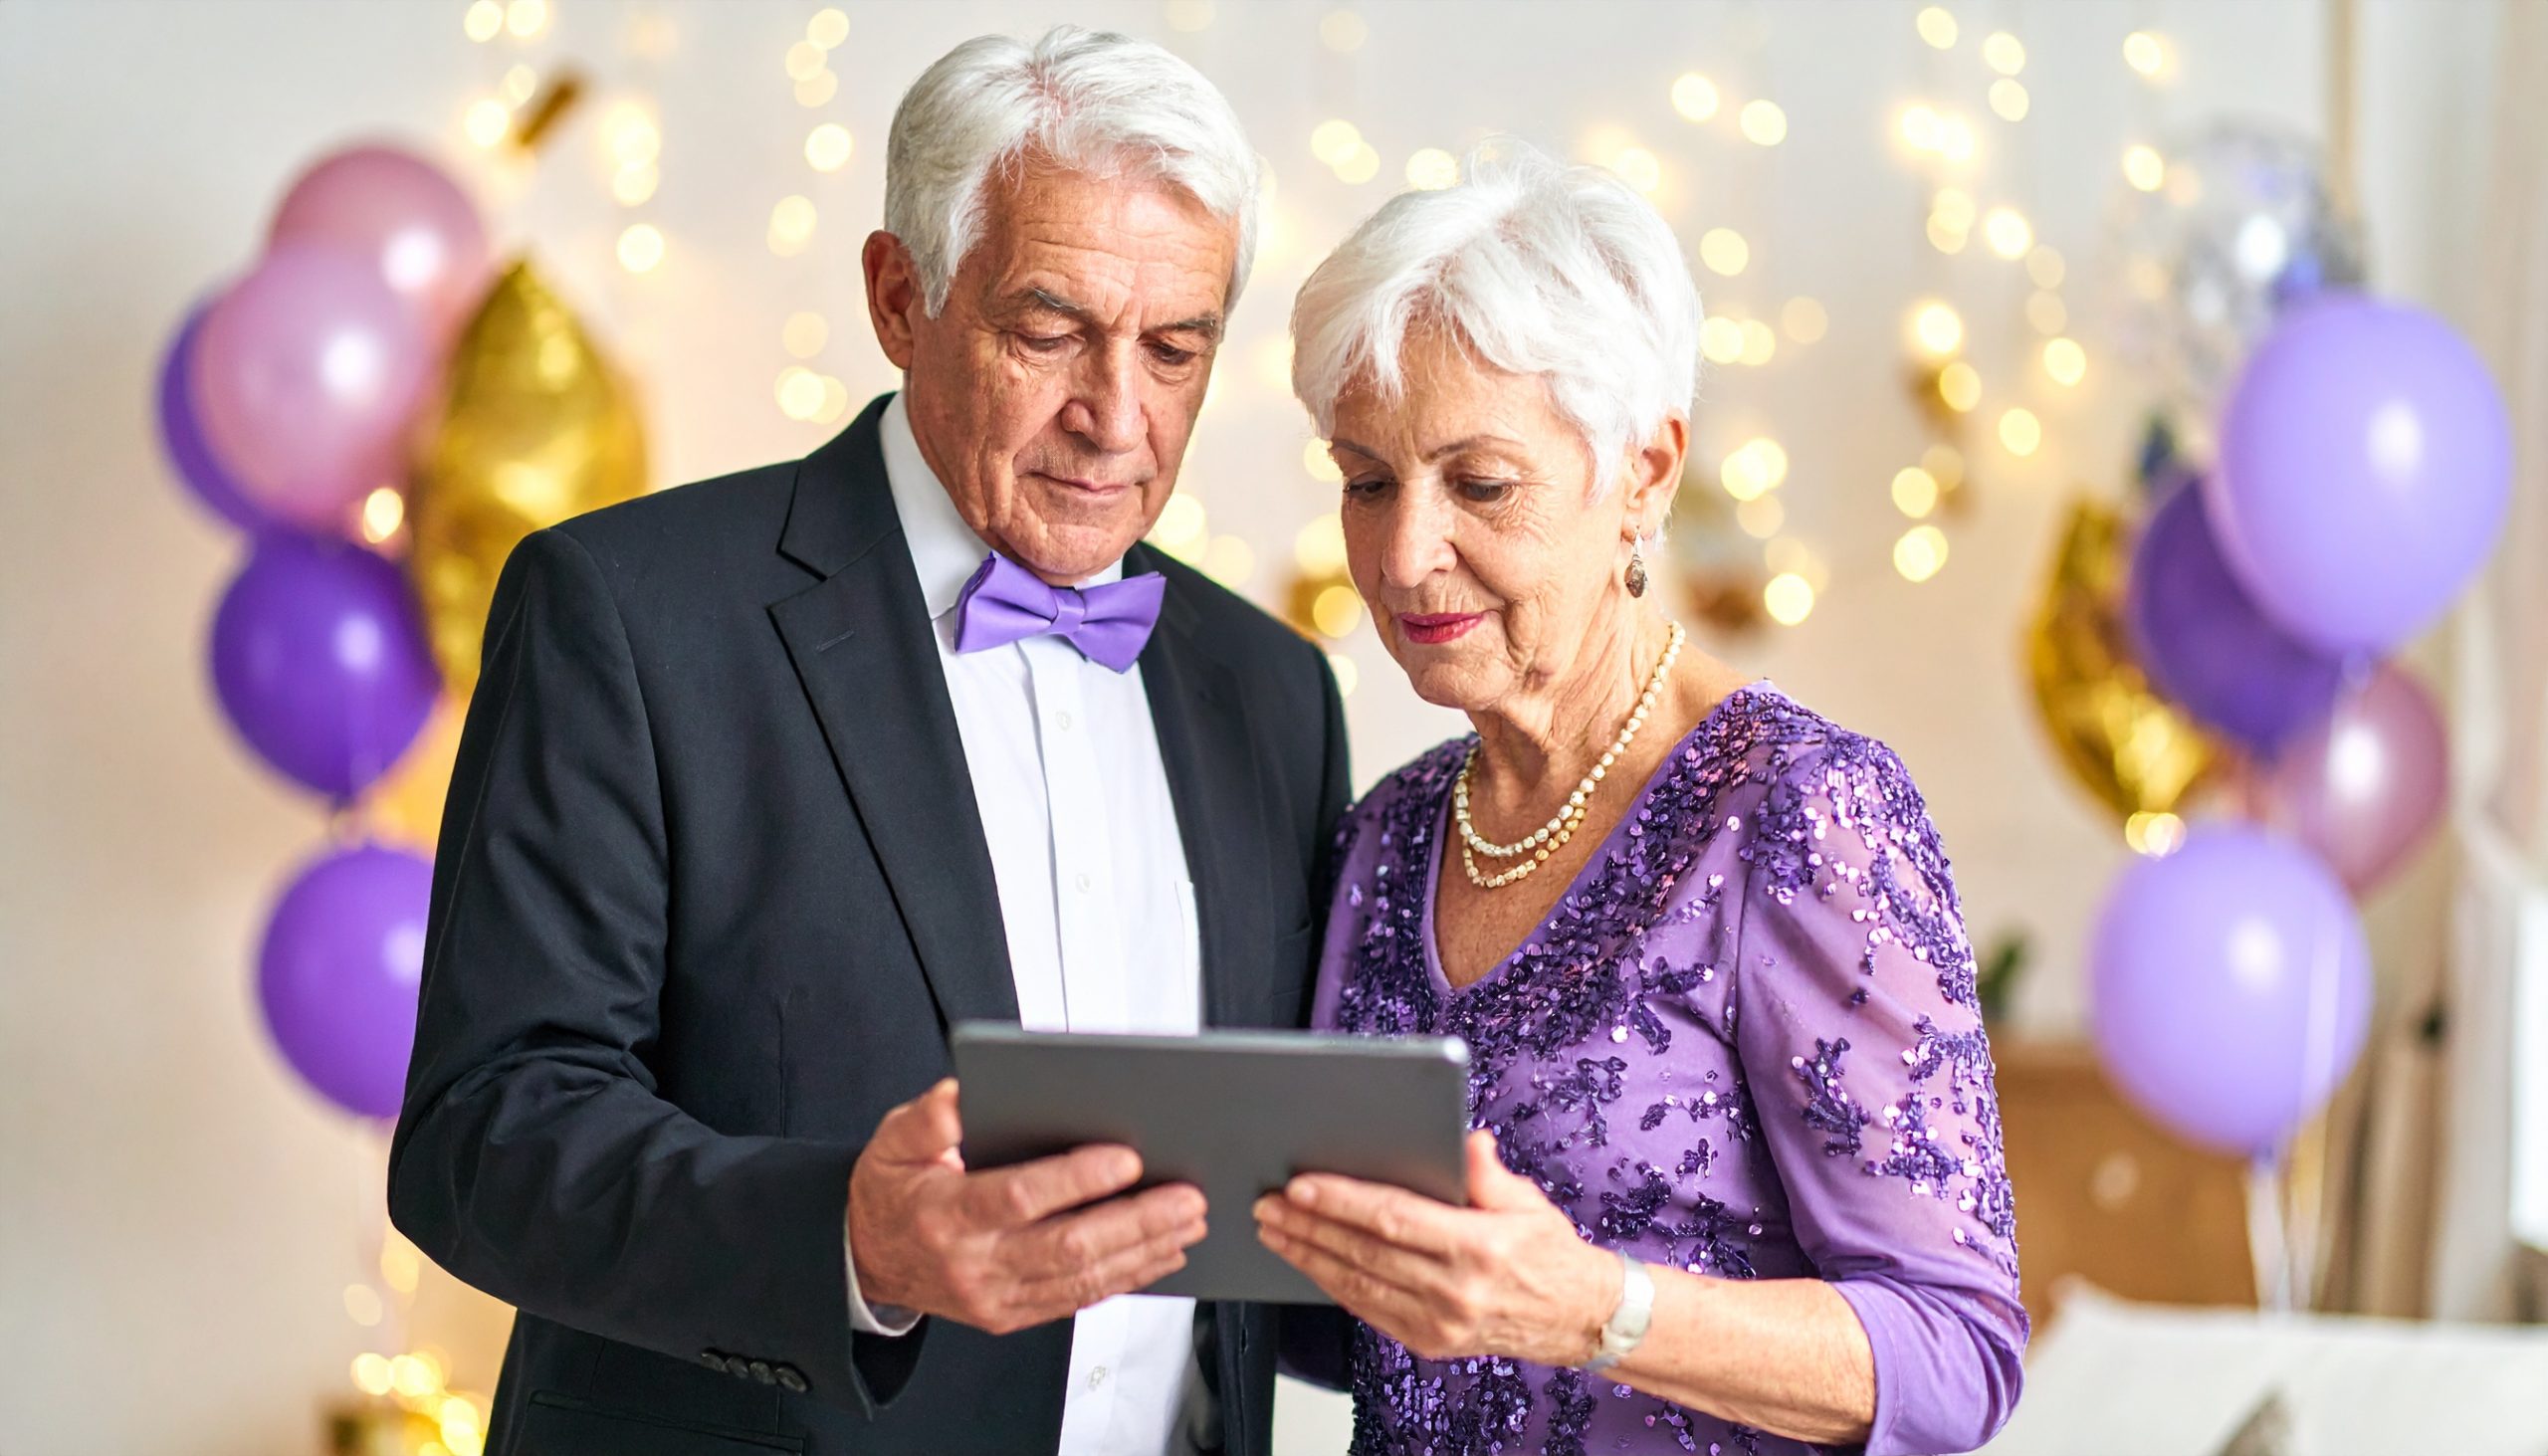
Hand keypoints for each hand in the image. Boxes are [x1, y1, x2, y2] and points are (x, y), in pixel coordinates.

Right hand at [847, 1079, 1206, 1334]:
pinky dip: (1125, 1278)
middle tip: (1185, 1196)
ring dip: (1143, 1251)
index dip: (1076, 1180)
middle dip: (1135, 1221)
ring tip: (1188, 1221)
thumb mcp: (891, 1144)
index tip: (1127, 1158)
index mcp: (945, 1214)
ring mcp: (996, 1297)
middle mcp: (974, 1263)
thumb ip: (927, 1119)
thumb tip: (961, 1097)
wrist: (867, 1262)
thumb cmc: (891, 1194)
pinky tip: (1159, 1254)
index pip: (1020, 1197)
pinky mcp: (1012, 1314)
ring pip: (1082, 1278)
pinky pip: (1078, 1300)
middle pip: (1067, 1247)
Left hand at [1254, 1130, 1620, 1366]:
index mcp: (1478, 1247)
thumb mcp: (1528, 1201)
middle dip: (1309, 1225)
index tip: (1300, 1184)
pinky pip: (1368, 1310)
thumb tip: (1467, 1141)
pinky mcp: (1430, 1342)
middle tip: (1269, 1203)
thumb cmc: (1548, 1252)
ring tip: (1275, 1230)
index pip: (1393, 1218)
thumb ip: (1489, 1173)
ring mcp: (1440, 1323)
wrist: (1576, 1317)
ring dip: (1308, 1256)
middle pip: (1364, 1252)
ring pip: (1357, 1284)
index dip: (1341, 1201)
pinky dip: (1333, 1285)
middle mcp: (1456, 1291)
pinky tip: (1310, 1262)